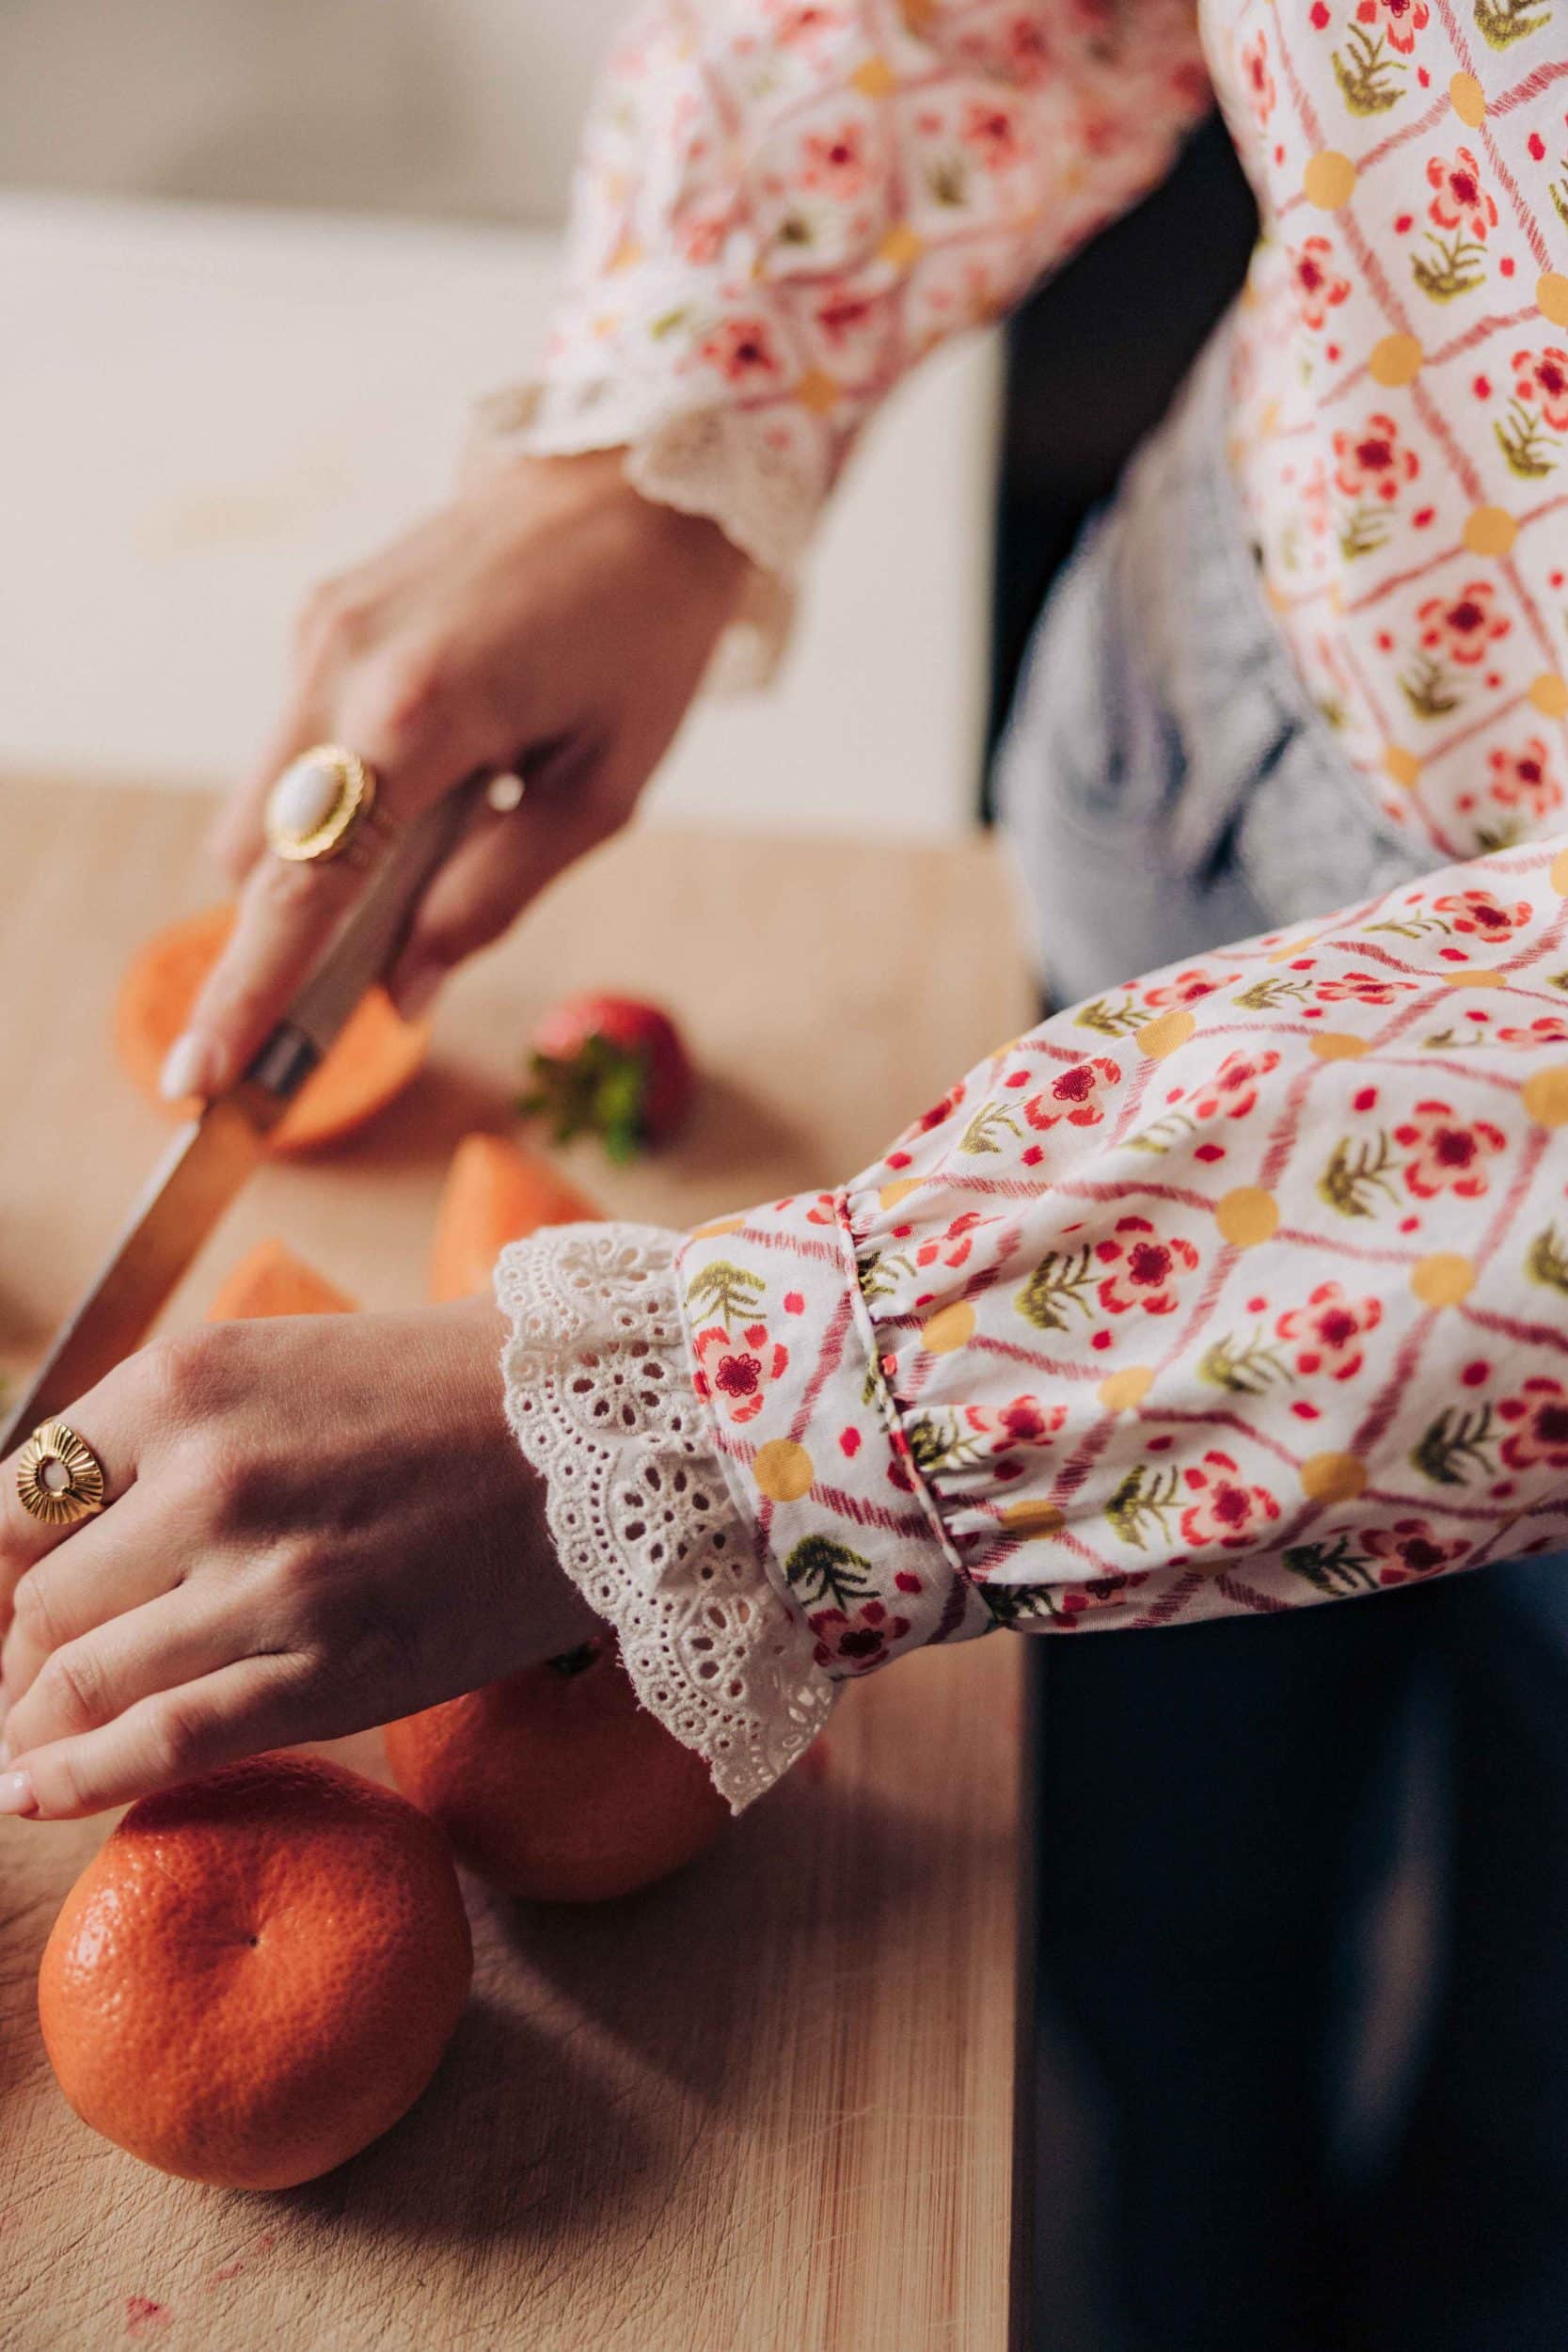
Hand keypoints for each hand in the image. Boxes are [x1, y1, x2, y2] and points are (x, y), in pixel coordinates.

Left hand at [0, 1299, 598, 1818]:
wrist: (613, 1432)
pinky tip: (33, 1793)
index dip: (1, 1570)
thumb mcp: (279, 1364)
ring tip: (27, 1747)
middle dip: (16, 1659)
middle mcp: (206, 1477)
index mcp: (184, 1381)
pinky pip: (164, 1744)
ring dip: (38, 1726)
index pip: (17, 1501)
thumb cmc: (446, 1389)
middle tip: (24, 1683)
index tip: (13, 1603)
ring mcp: (268, 1583)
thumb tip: (58, 1533)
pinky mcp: (330, 1672)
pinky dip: (76, 1780)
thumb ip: (168, 1437)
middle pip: (36, 1605)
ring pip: (81, 1681)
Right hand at [163, 453, 748, 1100]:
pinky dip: (347, 785)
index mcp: (419, 716)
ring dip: (325, 850)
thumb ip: (495, 897)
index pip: (306, 888)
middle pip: (257, 855)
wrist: (635, 474)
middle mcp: (341, 667)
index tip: (205, 1074)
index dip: (252, 993)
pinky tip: (448, 758)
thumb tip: (403, 992)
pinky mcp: (324, 613)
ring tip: (453, 824)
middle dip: (293, 924)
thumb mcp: (600, 791)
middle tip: (377, 960)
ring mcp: (320, 631)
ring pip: (268, 799)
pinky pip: (301, 739)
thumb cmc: (641, 636)